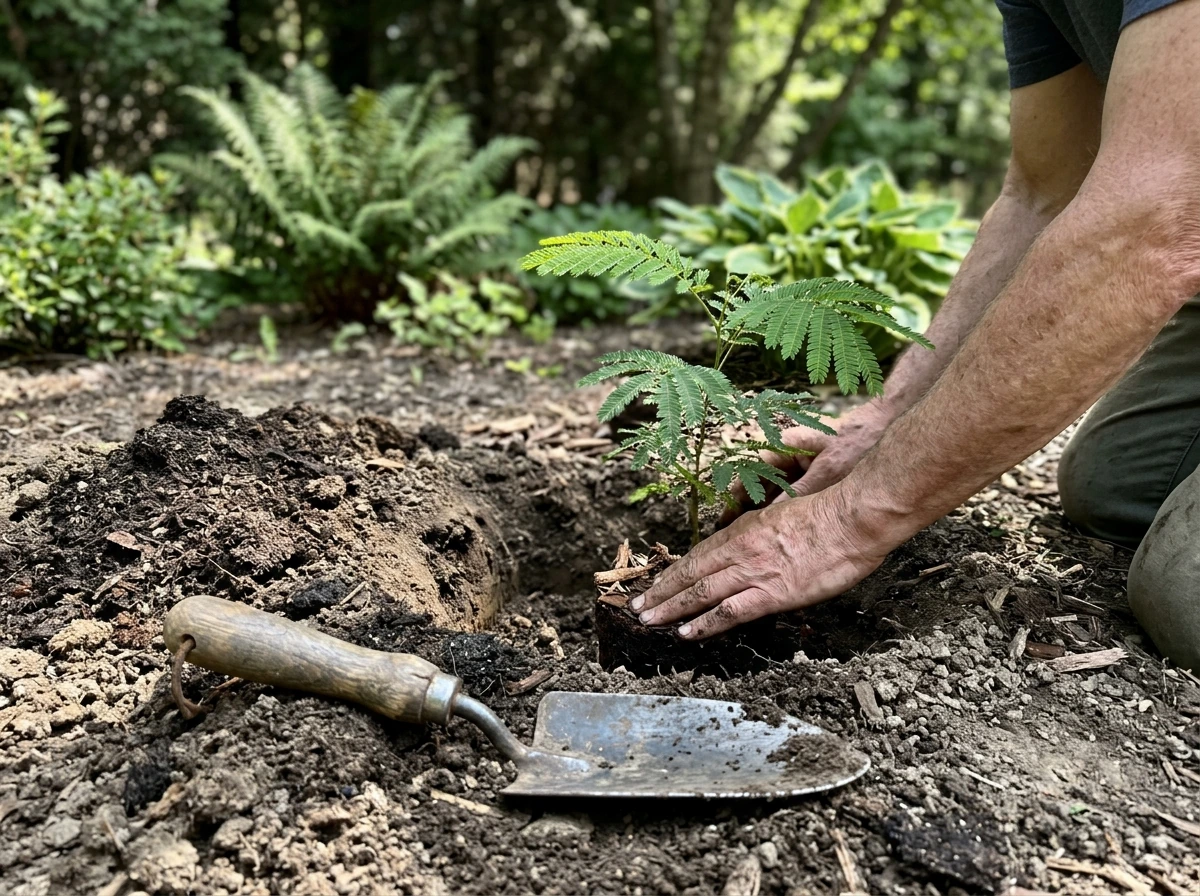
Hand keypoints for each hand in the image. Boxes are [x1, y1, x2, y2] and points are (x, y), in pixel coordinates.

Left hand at [632, 486, 891, 638]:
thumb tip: (757, 547)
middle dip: (661, 590)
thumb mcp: (787, 514)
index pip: (700, 552)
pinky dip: (704, 623)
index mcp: (745, 528)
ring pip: (700, 591)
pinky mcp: (772, 593)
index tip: (659, 581)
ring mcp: (754, 571)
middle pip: (691, 572)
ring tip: (647, 619)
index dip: (676, 569)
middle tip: (637, 604)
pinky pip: (729, 611)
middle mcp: (741, 549)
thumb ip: (766, 532)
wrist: (853, 518)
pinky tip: (685, 632)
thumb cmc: (831, 514)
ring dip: (670, 607)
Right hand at [718, 402, 891, 526]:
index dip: (735, 500)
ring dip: (763, 515)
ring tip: (751, 542)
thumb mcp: (826, 472)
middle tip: (732, 540)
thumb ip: (799, 495)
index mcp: (781, 446)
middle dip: (745, 512)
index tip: (725, 522)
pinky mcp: (809, 476)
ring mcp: (796, 466)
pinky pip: (788, 496)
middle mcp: (784, 456)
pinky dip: (781, 513)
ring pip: (772, 494)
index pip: (748, 475)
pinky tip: (778, 534)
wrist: (881, 427)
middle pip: (757, 487)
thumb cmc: (853, 443)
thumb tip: (773, 521)